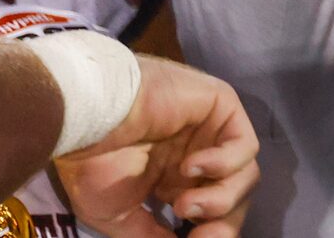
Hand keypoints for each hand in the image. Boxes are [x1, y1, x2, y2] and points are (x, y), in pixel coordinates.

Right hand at [56, 53, 260, 237]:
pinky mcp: (222, 108)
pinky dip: (224, 164)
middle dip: (224, 224)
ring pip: (245, 175)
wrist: (88, 123)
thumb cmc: (94, 165)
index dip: (212, 234)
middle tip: (200, 235)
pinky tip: (190, 167)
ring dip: (220, 200)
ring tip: (183, 204)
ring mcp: (212, 133)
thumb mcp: (118, 214)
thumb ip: (151, 234)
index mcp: (175, 182)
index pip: (213, 215)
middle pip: (236, 198)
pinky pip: (245, 145)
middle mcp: (198, 159)